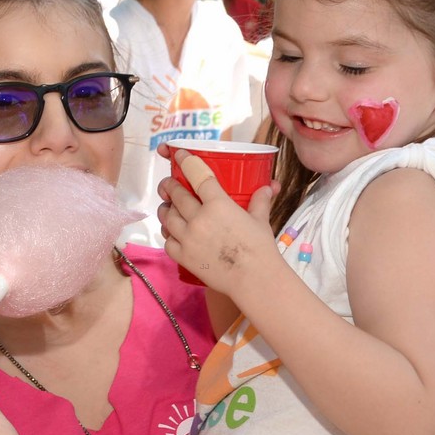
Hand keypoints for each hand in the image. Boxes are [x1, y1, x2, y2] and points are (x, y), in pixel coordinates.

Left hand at [157, 151, 278, 298]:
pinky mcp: (183, 256)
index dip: (186, 162)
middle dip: (170, 186)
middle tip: (169, 184)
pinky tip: (173, 233)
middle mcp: (199, 218)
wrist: (254, 279)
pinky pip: (167, 241)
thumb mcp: (260, 220)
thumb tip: (268, 186)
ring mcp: (188, 238)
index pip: (197, 175)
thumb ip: (260, 200)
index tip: (180, 155)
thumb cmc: (260, 249)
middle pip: (176, 194)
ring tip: (168, 208)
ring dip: (166, 209)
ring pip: (167, 217)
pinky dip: (168, 235)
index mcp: (218, 204)